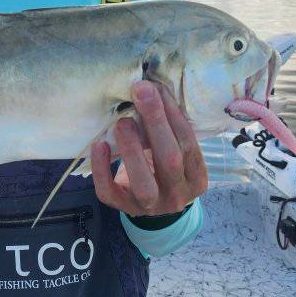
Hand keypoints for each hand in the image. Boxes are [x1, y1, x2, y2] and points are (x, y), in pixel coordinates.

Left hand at [91, 80, 208, 216]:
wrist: (152, 206)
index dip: (174, 115)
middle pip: (170, 159)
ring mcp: (151, 207)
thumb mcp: (174, 151)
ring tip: (122, 121)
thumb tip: (152, 88)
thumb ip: (168, 131)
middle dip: (156, 123)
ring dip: (132, 149)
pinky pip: (109, 192)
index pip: (188, 144)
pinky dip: (102, 169)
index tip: (159, 88)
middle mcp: (177, 195)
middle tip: (141, 92)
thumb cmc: (163, 169)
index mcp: (196, 178)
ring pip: (143, 183)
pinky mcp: (123, 208)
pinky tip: (100, 145)